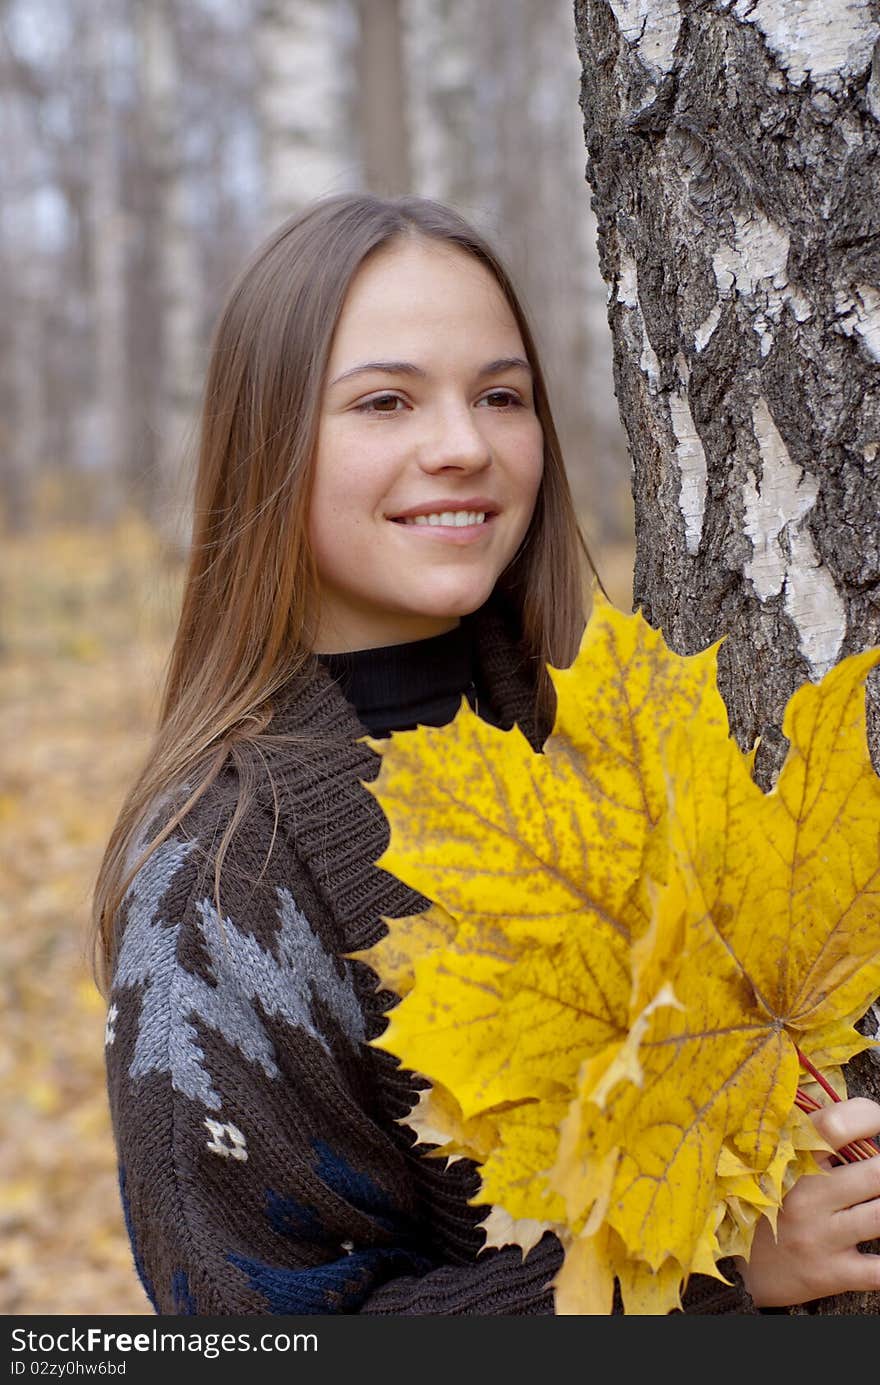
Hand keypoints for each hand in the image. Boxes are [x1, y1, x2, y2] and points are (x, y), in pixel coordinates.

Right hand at [737, 1096, 879, 1307]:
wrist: (737, 1267)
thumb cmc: (766, 1202)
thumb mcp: (775, 1161)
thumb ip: (810, 1136)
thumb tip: (856, 1119)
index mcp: (790, 1159)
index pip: (834, 1125)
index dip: (868, 1118)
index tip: (878, 1123)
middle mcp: (805, 1194)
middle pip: (876, 1173)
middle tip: (879, 1172)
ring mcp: (819, 1236)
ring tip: (879, 1203)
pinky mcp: (830, 1274)